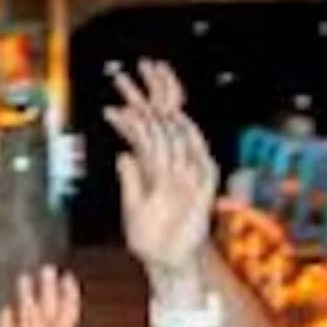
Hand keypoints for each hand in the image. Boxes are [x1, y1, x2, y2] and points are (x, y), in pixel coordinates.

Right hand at [0, 267, 83, 326]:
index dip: (67, 295)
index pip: (64, 313)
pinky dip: (9, 320)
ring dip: (27, 299)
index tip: (67, 275)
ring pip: (28, 318)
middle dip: (48, 289)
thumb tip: (36, 312)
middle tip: (45, 269)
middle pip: (47, 310)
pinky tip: (6, 310)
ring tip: (24, 278)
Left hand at [105, 60, 218, 280]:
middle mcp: (174, 165)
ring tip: (155, 79)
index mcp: (157, 167)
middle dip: (156, 89)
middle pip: (165, 118)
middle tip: (145, 63)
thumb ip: (133, 181)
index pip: (146, 127)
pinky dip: (183, 138)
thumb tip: (124, 154)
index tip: (124, 78)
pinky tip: (175, 119)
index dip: (137, 101)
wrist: (170, 263)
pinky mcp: (202, 185)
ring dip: (167, 104)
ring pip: (177, 130)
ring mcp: (189, 172)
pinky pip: (194, 155)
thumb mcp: (134, 207)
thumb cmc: (152, 239)